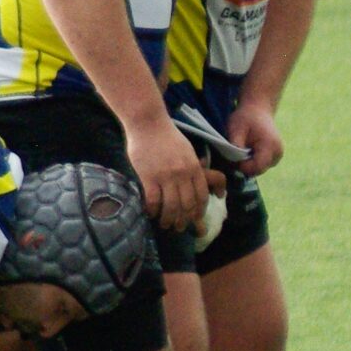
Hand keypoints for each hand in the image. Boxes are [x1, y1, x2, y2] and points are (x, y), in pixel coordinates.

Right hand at [123, 115, 207, 232]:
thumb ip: (193, 167)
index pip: (201, 196)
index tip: (196, 220)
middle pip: (188, 205)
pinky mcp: (148, 177)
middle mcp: (183, 174)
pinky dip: (153, 211)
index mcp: (194, 168)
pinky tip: (151, 214)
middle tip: (179, 227)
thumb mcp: (187, 150)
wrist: (148, 123)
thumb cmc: (167, 136)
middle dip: (184, 220)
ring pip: (171, 207)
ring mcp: (165, 176)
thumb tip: (199, 181)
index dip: (199, 211)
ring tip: (165, 224)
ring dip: (169, 220)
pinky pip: (153, 201)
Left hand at [226, 102, 283, 175]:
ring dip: (249, 164)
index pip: (257, 167)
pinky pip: (262, 165)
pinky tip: (248, 151)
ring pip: (259, 169)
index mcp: (270, 145)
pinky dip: (253, 161)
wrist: (258, 109)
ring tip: (243, 150)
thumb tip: (234, 161)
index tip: (233, 158)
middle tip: (235, 154)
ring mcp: (278, 156)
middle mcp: (278, 153)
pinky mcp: (276, 157)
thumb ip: (236, 144)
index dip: (243, 167)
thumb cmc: (246, 117)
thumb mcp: (236, 128)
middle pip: (258, 170)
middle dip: (245, 166)